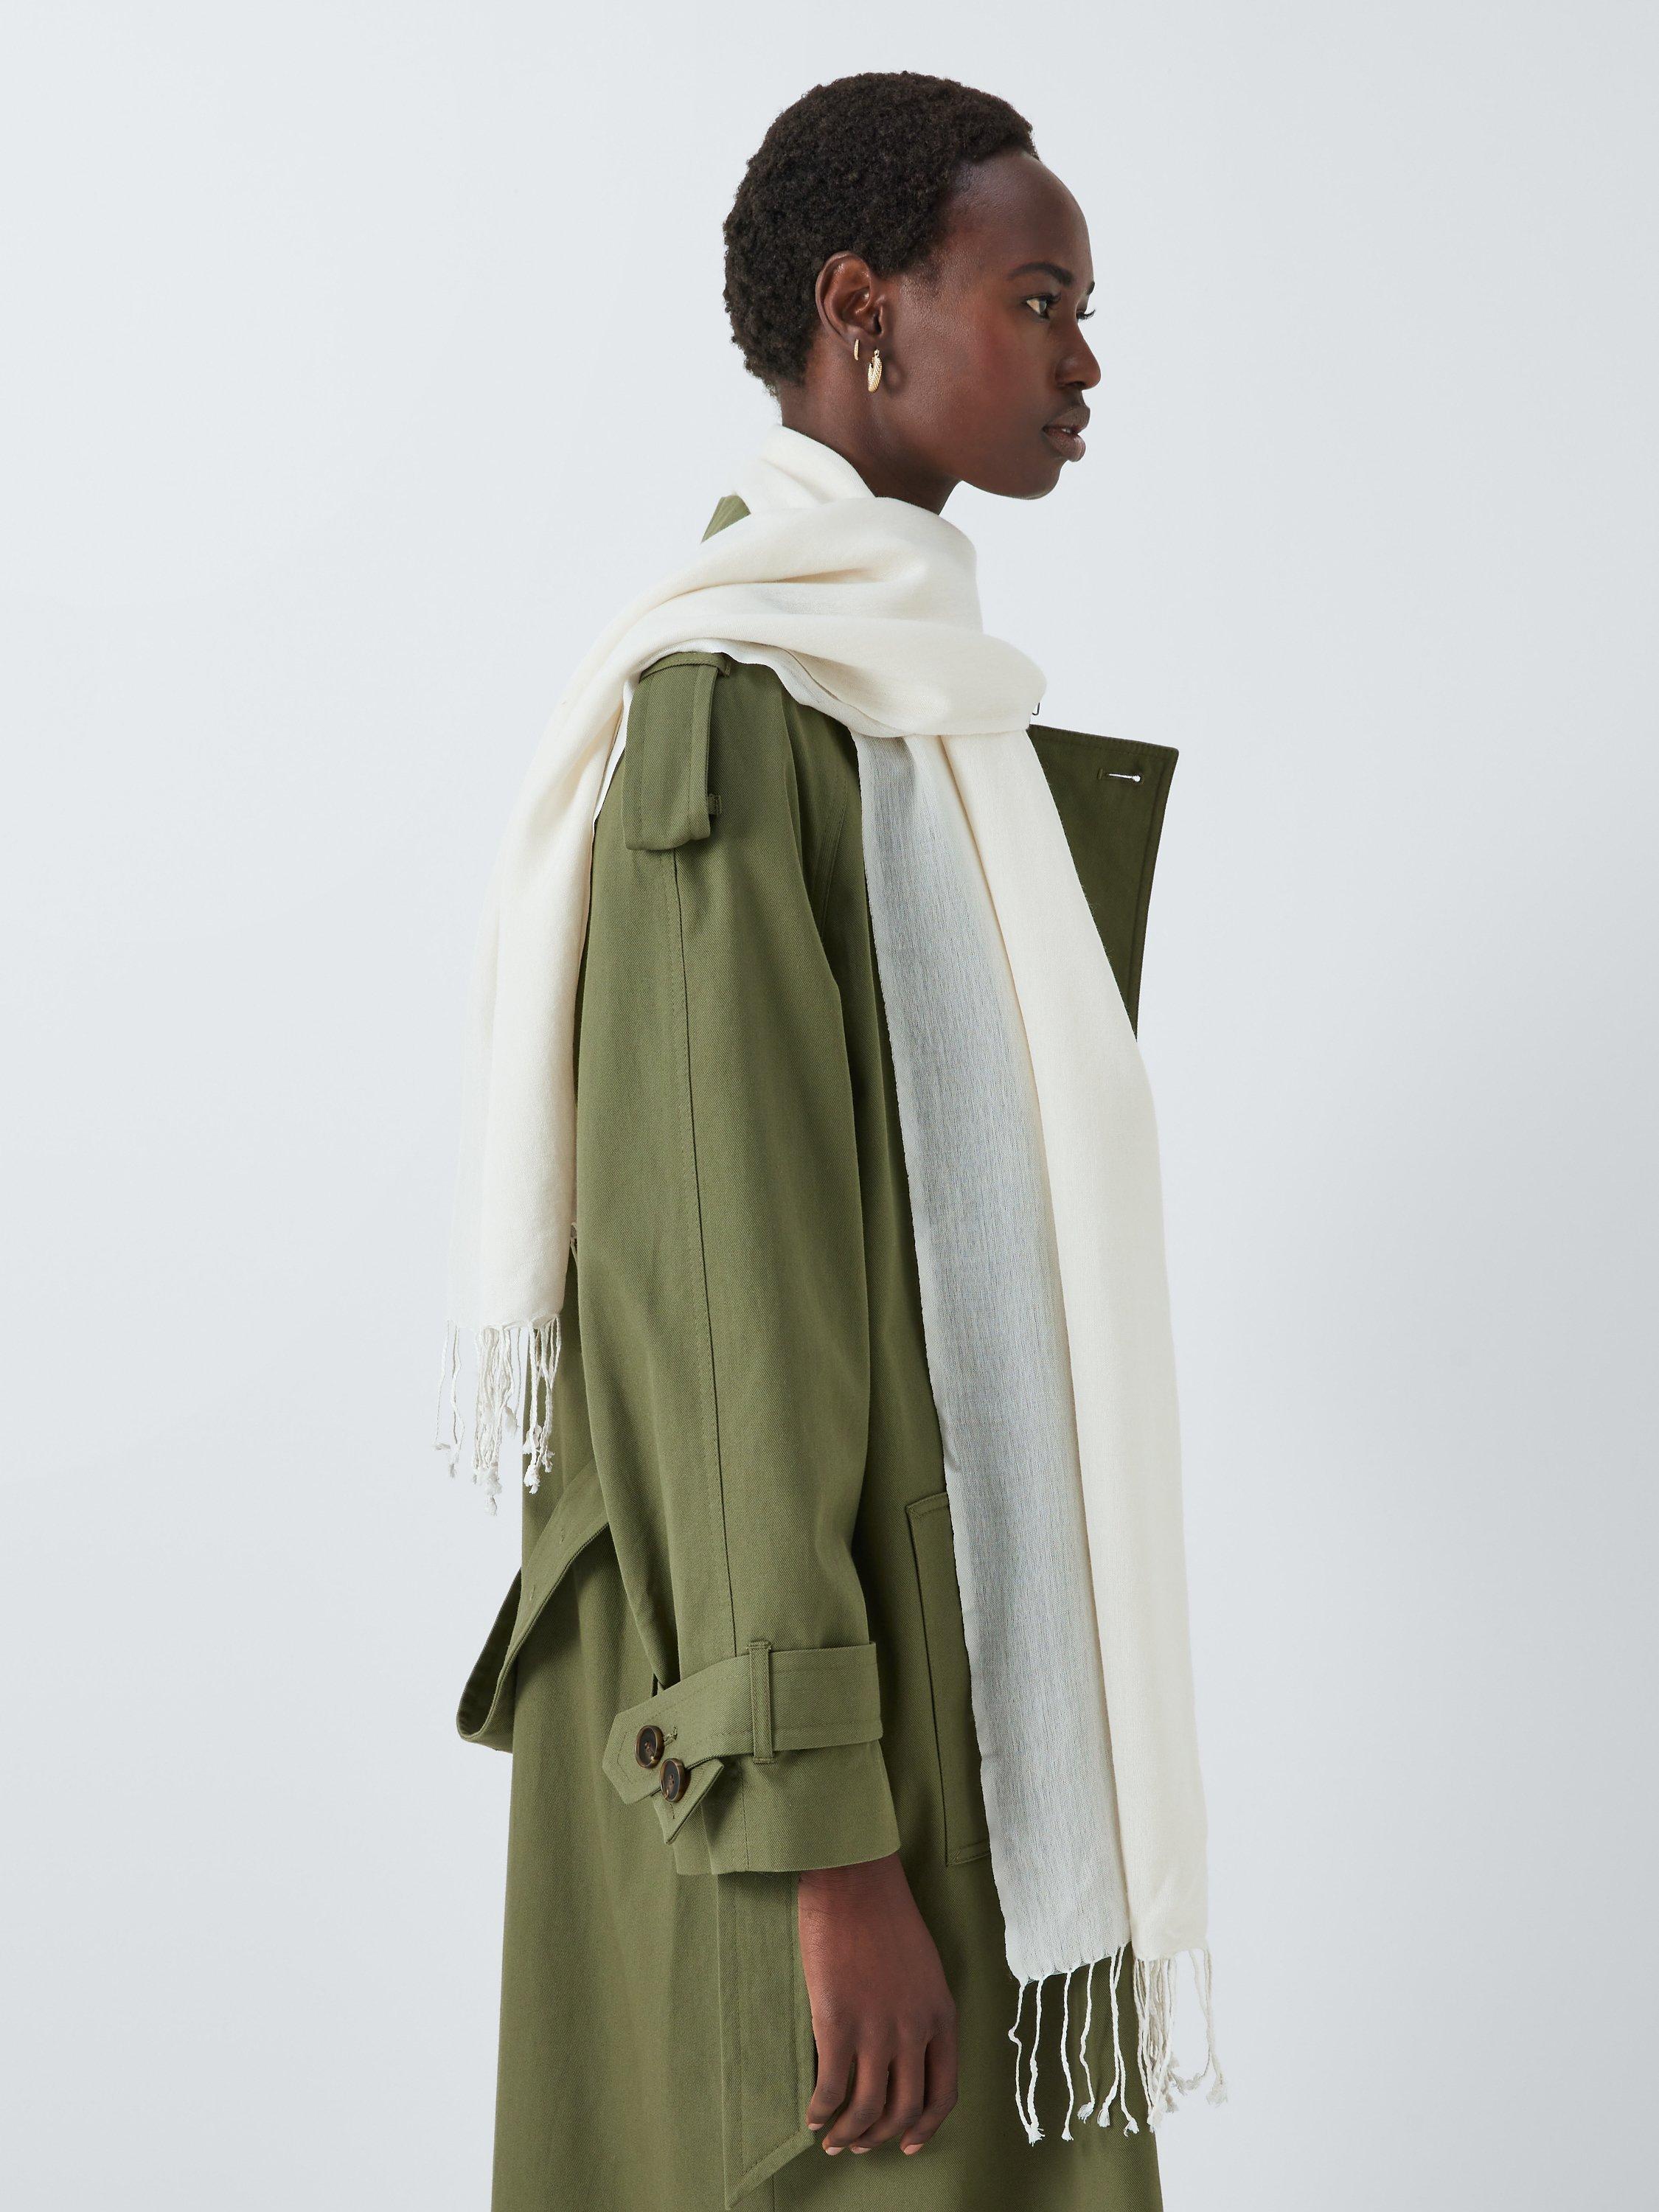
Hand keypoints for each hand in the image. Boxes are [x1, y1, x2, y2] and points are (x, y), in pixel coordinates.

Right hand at [796, 1851, 957, 2155]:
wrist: (855, 1881)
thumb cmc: (885, 1914)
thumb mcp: (924, 1968)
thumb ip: (921, 2011)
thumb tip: (905, 2052)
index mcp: (941, 2016)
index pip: (944, 2093)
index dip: (926, 2127)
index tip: (909, 2143)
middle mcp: (915, 2031)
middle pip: (904, 2109)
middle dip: (882, 2136)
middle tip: (860, 2144)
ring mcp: (877, 2031)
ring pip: (867, 2109)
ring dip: (849, 2134)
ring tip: (832, 2140)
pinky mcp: (838, 2024)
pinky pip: (831, 2088)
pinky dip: (821, 2110)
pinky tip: (812, 2114)